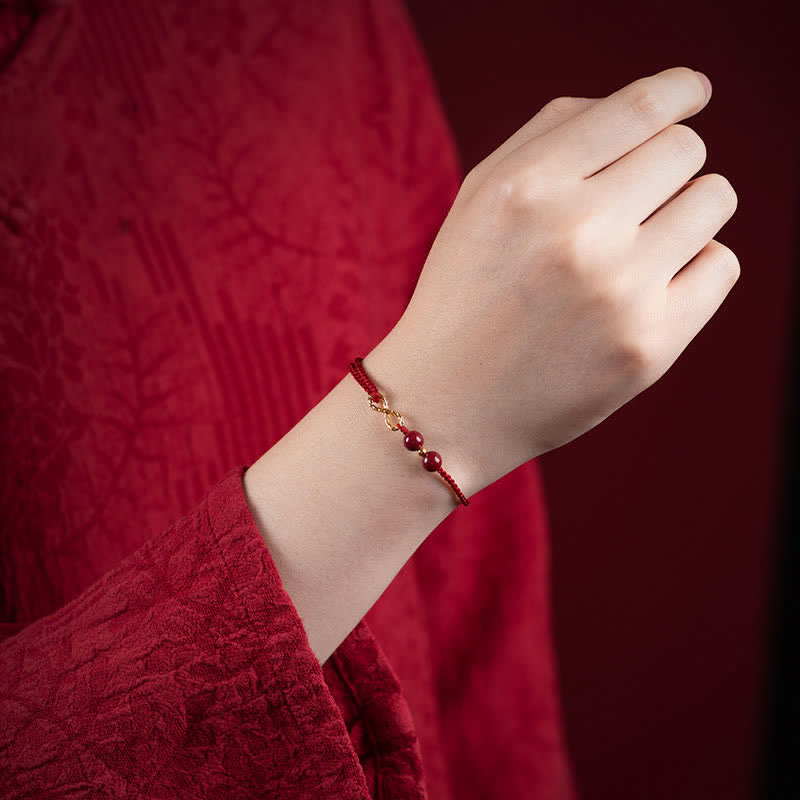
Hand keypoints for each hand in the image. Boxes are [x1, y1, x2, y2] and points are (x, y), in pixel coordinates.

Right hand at [374, 66, 738, 495]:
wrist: (448, 403)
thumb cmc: (466, 291)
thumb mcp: (480, 198)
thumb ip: (555, 133)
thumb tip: (655, 108)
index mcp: (528, 187)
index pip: (644, 106)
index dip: (682, 90)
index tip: (693, 93)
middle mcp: (577, 233)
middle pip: (685, 150)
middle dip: (664, 165)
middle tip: (629, 201)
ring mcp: (619, 293)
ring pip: (713, 200)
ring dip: (682, 212)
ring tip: (632, 247)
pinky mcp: (651, 347)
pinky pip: (721, 265)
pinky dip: (693, 267)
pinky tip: (644, 288)